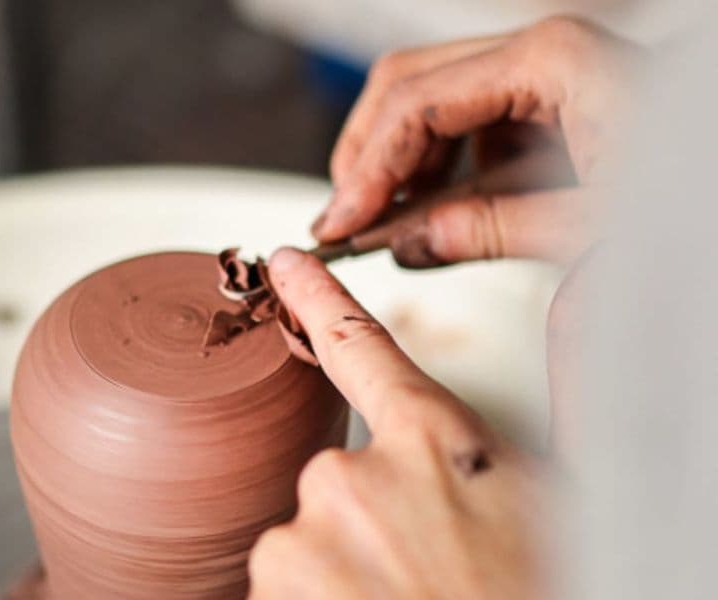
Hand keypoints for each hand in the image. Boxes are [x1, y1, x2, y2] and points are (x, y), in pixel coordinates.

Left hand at [248, 248, 553, 598]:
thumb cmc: (542, 591)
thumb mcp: (548, 506)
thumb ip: (507, 445)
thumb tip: (505, 396)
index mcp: (429, 441)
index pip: (359, 343)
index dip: (318, 297)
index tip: (286, 265)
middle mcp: (351, 477)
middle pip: (339, 478)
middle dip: (373, 521)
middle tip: (426, 572)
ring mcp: (302, 539)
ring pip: (311, 542)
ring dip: (346, 573)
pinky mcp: (272, 591)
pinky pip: (288, 590)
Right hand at [314, 16, 642, 264]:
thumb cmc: (687, 186)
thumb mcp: (588, 221)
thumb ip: (488, 229)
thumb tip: (412, 240)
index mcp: (547, 60)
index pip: (417, 103)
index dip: (367, 168)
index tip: (341, 220)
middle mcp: (534, 52)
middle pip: (406, 84)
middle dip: (366, 154)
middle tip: (347, 218)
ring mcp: (533, 72)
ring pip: (424, 98)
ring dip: (395, 161)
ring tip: (383, 221)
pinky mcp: (536, 98)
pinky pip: (459, 120)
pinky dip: (431, 166)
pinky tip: (427, 206)